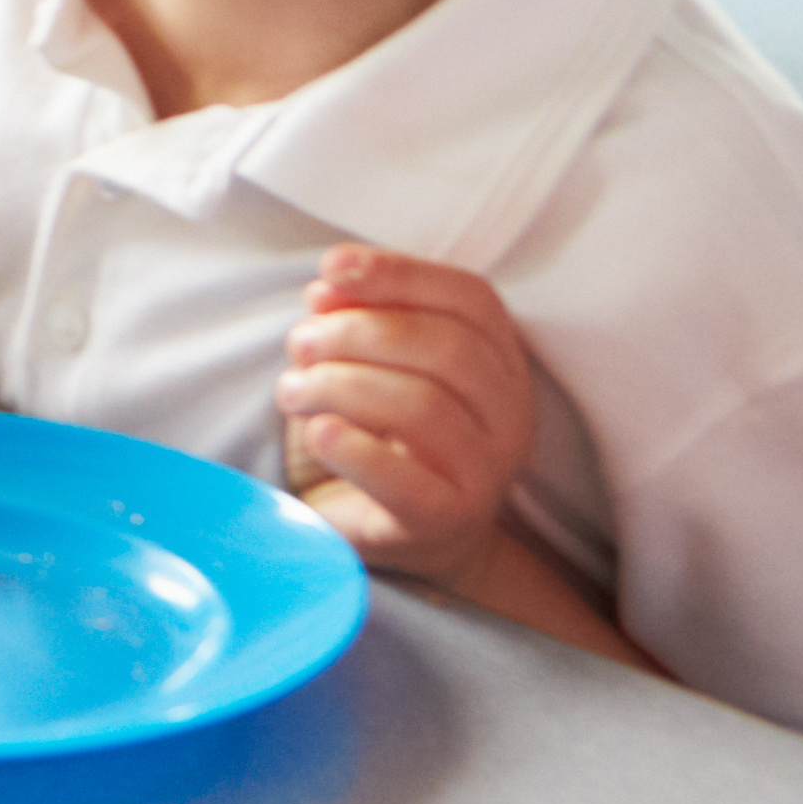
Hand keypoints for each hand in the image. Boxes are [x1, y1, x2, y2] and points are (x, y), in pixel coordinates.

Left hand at [280, 248, 541, 583]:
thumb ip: (362, 317)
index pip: (470, 299)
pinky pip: (405, 481)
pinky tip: (319, 432)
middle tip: (300, 342)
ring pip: (424, 408)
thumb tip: (326, 288)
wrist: (407, 534)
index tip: (330, 269)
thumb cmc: (385, 433)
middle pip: (447, 348)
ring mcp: (485, 470)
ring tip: (293, 391)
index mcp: (502, 362)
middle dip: (358, 332)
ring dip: (340, 385)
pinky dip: (353, 450)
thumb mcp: (378, 365)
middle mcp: (509, 413)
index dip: (399, 274)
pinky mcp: (445, 520)